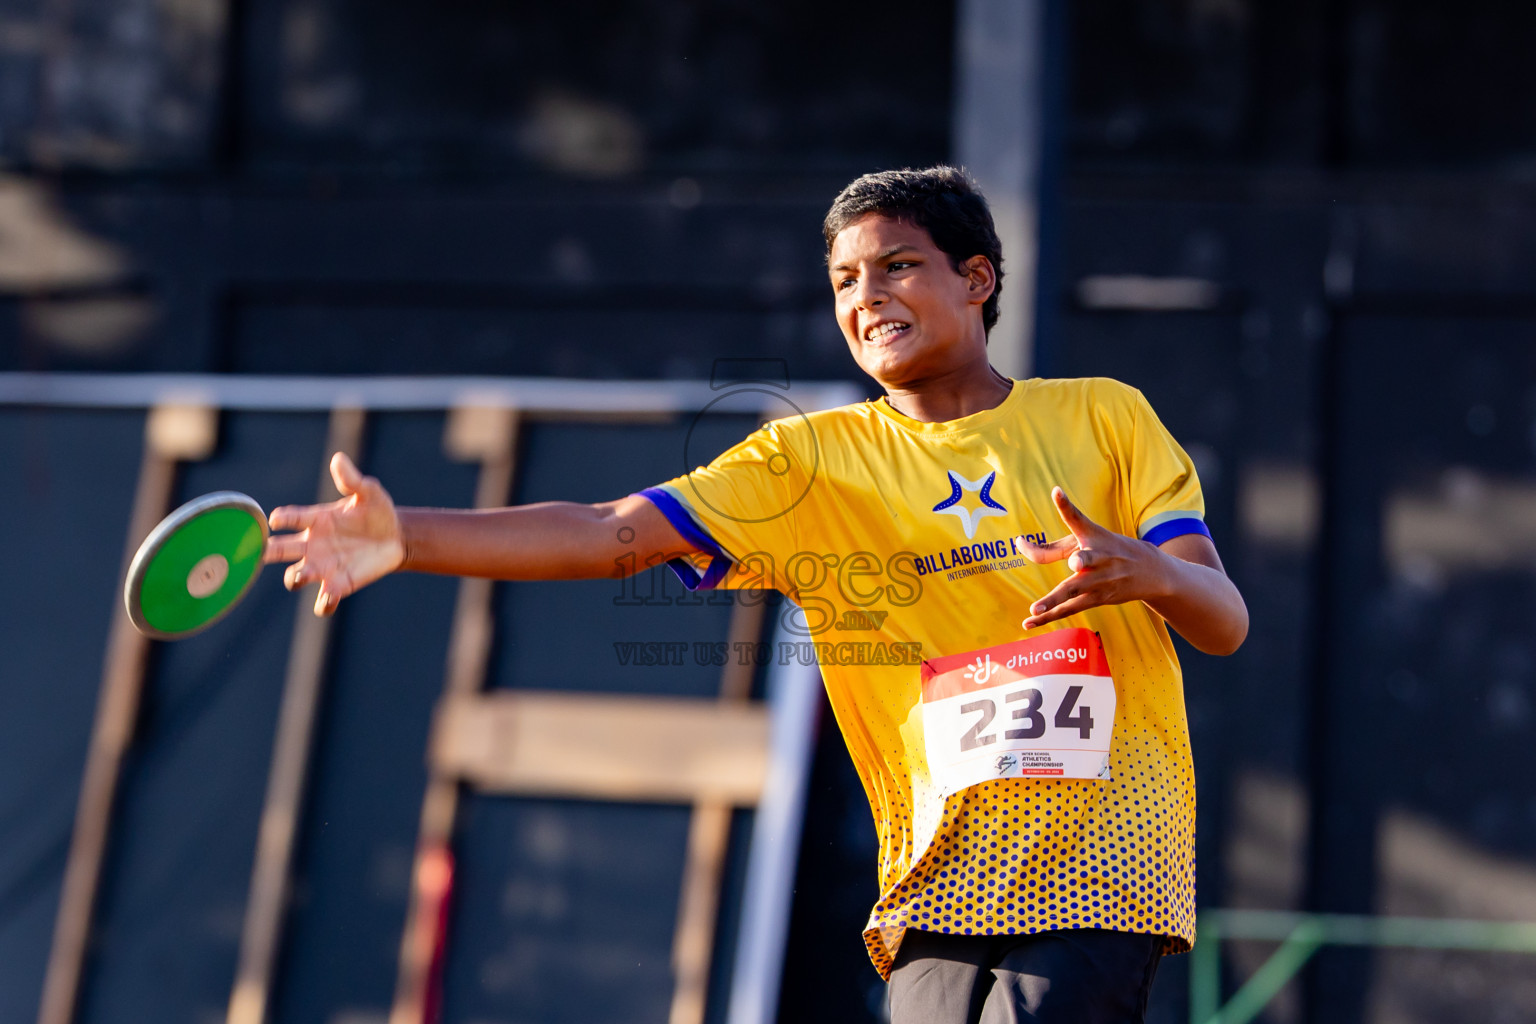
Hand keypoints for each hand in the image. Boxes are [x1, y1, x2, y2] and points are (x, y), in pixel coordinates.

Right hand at [262, 452, 405, 615]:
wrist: (396, 537)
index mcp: (316, 520)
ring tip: (303, 575)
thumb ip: (352, 480)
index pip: (291, 518)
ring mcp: (324, 566)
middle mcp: (313, 544)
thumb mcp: (368, 492)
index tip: (277, 520)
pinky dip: (323, 602)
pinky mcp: (339, 584)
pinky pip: (324, 600)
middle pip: (280, 550)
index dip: (281, 519)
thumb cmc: (377, 511)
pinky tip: (329, 597)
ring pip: (296, 577)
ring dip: (295, 577)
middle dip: (268, 552)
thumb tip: (339, 459)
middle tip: (262, 553)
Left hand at [1015, 487, 1166, 630]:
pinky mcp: (1099, 598)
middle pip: (1087, 559)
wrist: (1150, 570)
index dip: (1066, 505)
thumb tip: (1020, 545)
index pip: (1078, 519)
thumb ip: (1051, 546)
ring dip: (1055, 601)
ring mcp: (1100, 579)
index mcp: (1094, 535)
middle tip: (1074, 562)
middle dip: (1081, 560)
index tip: (1057, 492)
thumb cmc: (1107, 549)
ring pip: (1075, 590)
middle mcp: (1099, 556)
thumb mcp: (1087, 540)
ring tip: (1034, 610)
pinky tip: (1030, 622)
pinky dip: (1050, 617)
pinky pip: (1071, 608)